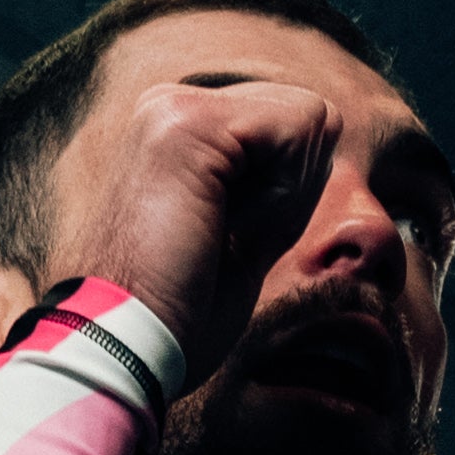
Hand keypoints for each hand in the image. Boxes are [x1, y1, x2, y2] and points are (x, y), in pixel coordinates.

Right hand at [45, 65, 338, 384]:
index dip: (289, 197)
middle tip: (219, 241)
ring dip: (287, 196)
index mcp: (178, 128)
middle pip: (307, 116)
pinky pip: (300, 126)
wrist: (123, 349)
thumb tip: (331, 121)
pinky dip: (285, 191)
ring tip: (215, 234)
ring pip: (308, 118)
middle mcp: (170, 104)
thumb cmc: (179, 315)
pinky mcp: (190, 121)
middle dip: (292, 191)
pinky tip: (227, 225)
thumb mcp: (245, 235)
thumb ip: (277, 181)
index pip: (292, 127)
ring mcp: (175, 106)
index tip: (223, 241)